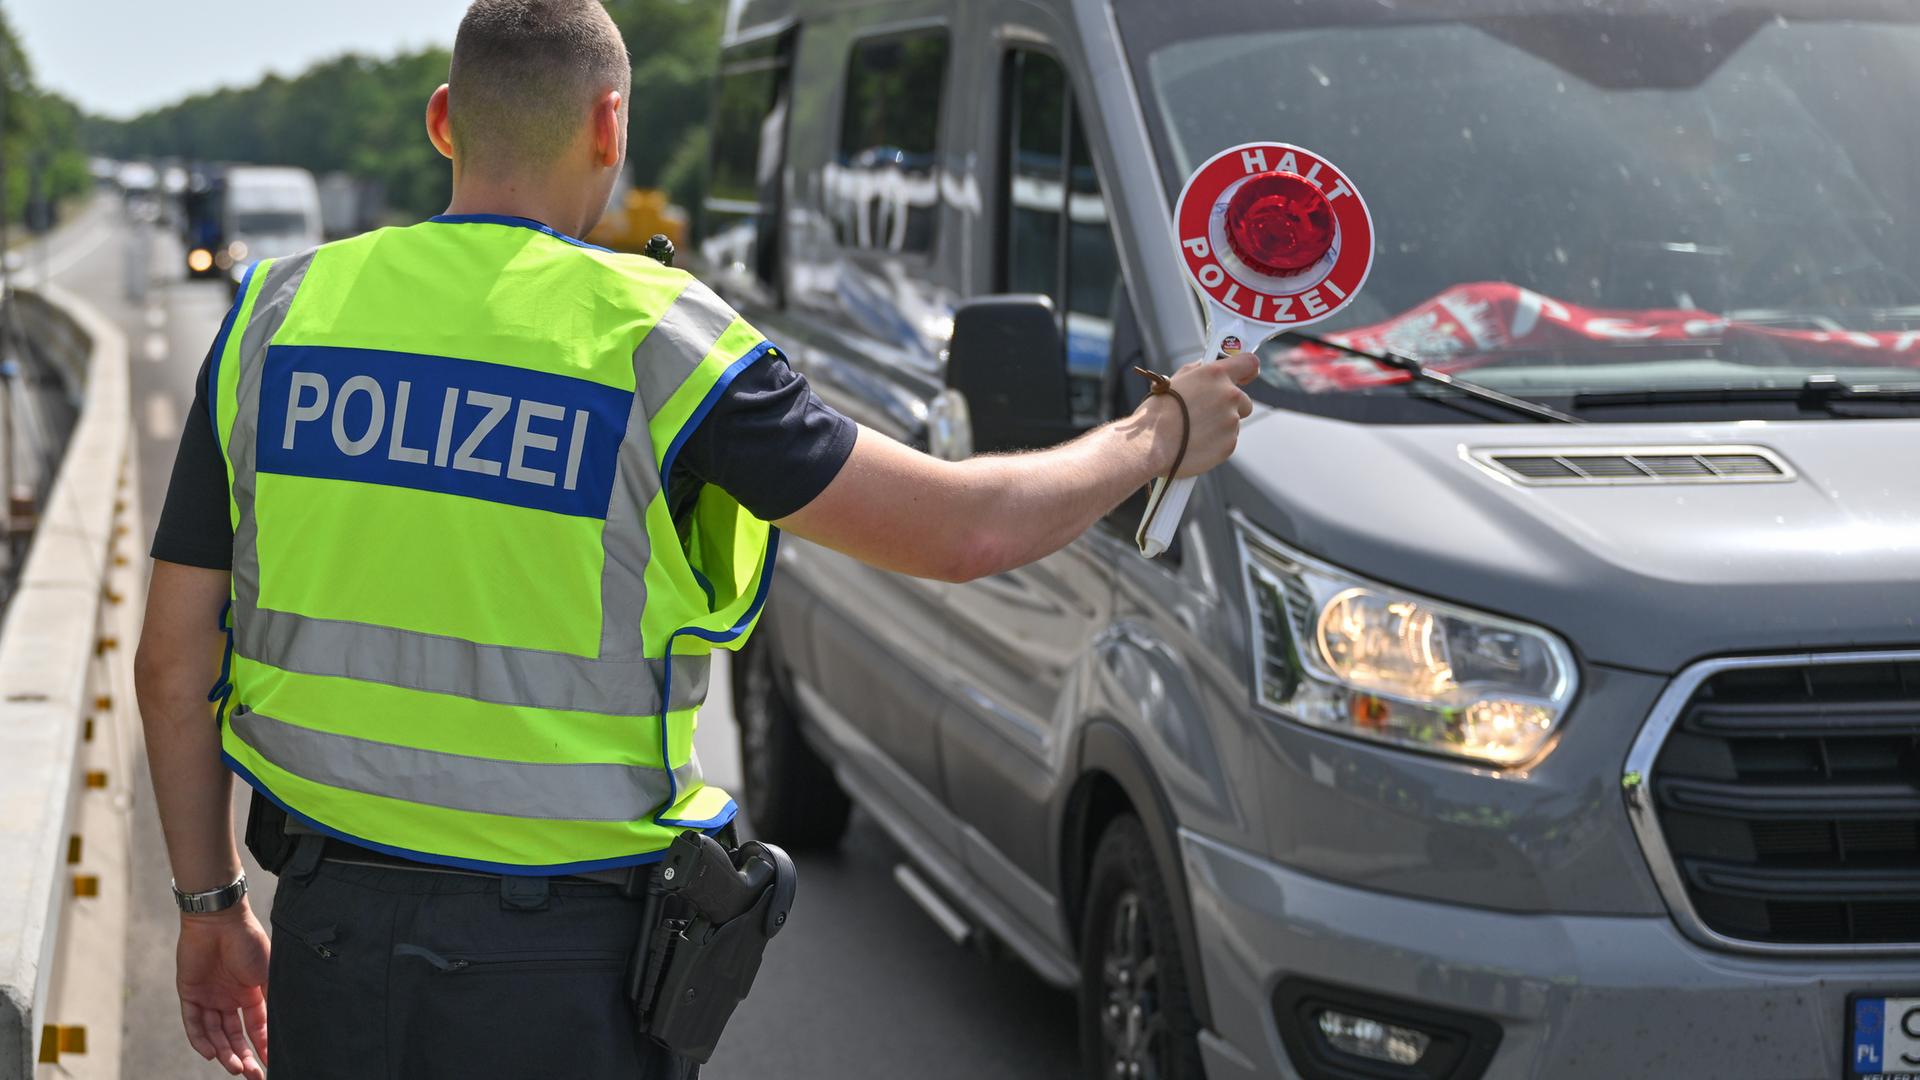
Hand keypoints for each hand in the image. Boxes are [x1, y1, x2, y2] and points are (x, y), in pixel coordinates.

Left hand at [176, 904, 270, 1078]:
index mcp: (250, 994)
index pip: (256, 1027)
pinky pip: (194, 1024)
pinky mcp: (190, 994)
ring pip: (215, 1034)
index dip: (263, 1046)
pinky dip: (201, 1040)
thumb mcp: (267, 973)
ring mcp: (210, 998)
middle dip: (244, 1057)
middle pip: (235, 1036)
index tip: (270, 1064)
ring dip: (224, 1052)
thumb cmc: (248, 942)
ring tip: (235, 1068)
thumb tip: (286, 1024)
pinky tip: (211, 1054)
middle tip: (252, 1075)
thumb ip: (271, 999)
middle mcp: (230, 999)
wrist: (220, 921)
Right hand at [1137, 350, 1257, 477]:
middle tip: (1206, 413)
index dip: (1248, 371)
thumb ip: (1197, 372)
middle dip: (1231, 407)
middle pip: (1244, 401)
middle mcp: (1229, 396)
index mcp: (1216, 375)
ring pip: (1233, 423)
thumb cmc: (1157, 412)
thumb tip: (1204, 369)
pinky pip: (1227, 442)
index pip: (1249, 363)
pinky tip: (1194, 442)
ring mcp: (1231, 421)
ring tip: (1192, 431)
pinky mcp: (1229, 444)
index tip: (1244, 376)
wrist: (1150, 443)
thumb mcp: (1175, 381)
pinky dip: (1215, 443)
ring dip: (1219, 426)